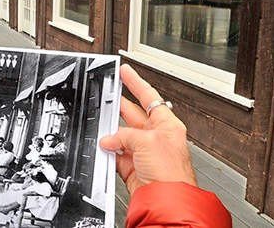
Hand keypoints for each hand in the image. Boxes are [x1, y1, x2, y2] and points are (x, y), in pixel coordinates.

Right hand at [99, 63, 196, 196]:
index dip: (135, 82)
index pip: (149, 97)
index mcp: (167, 125)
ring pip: (122, 136)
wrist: (167, 203)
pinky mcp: (134, 169)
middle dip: (119, 107)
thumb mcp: (148, 142)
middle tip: (106, 96)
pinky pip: (117, 155)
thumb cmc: (171, 174)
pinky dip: (109, 152)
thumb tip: (111, 139)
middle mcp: (156, 138)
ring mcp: (145, 154)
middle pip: (133, 115)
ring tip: (101, 128)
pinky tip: (104, 148)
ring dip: (111, 134)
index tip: (125, 71)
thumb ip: (126, 135)